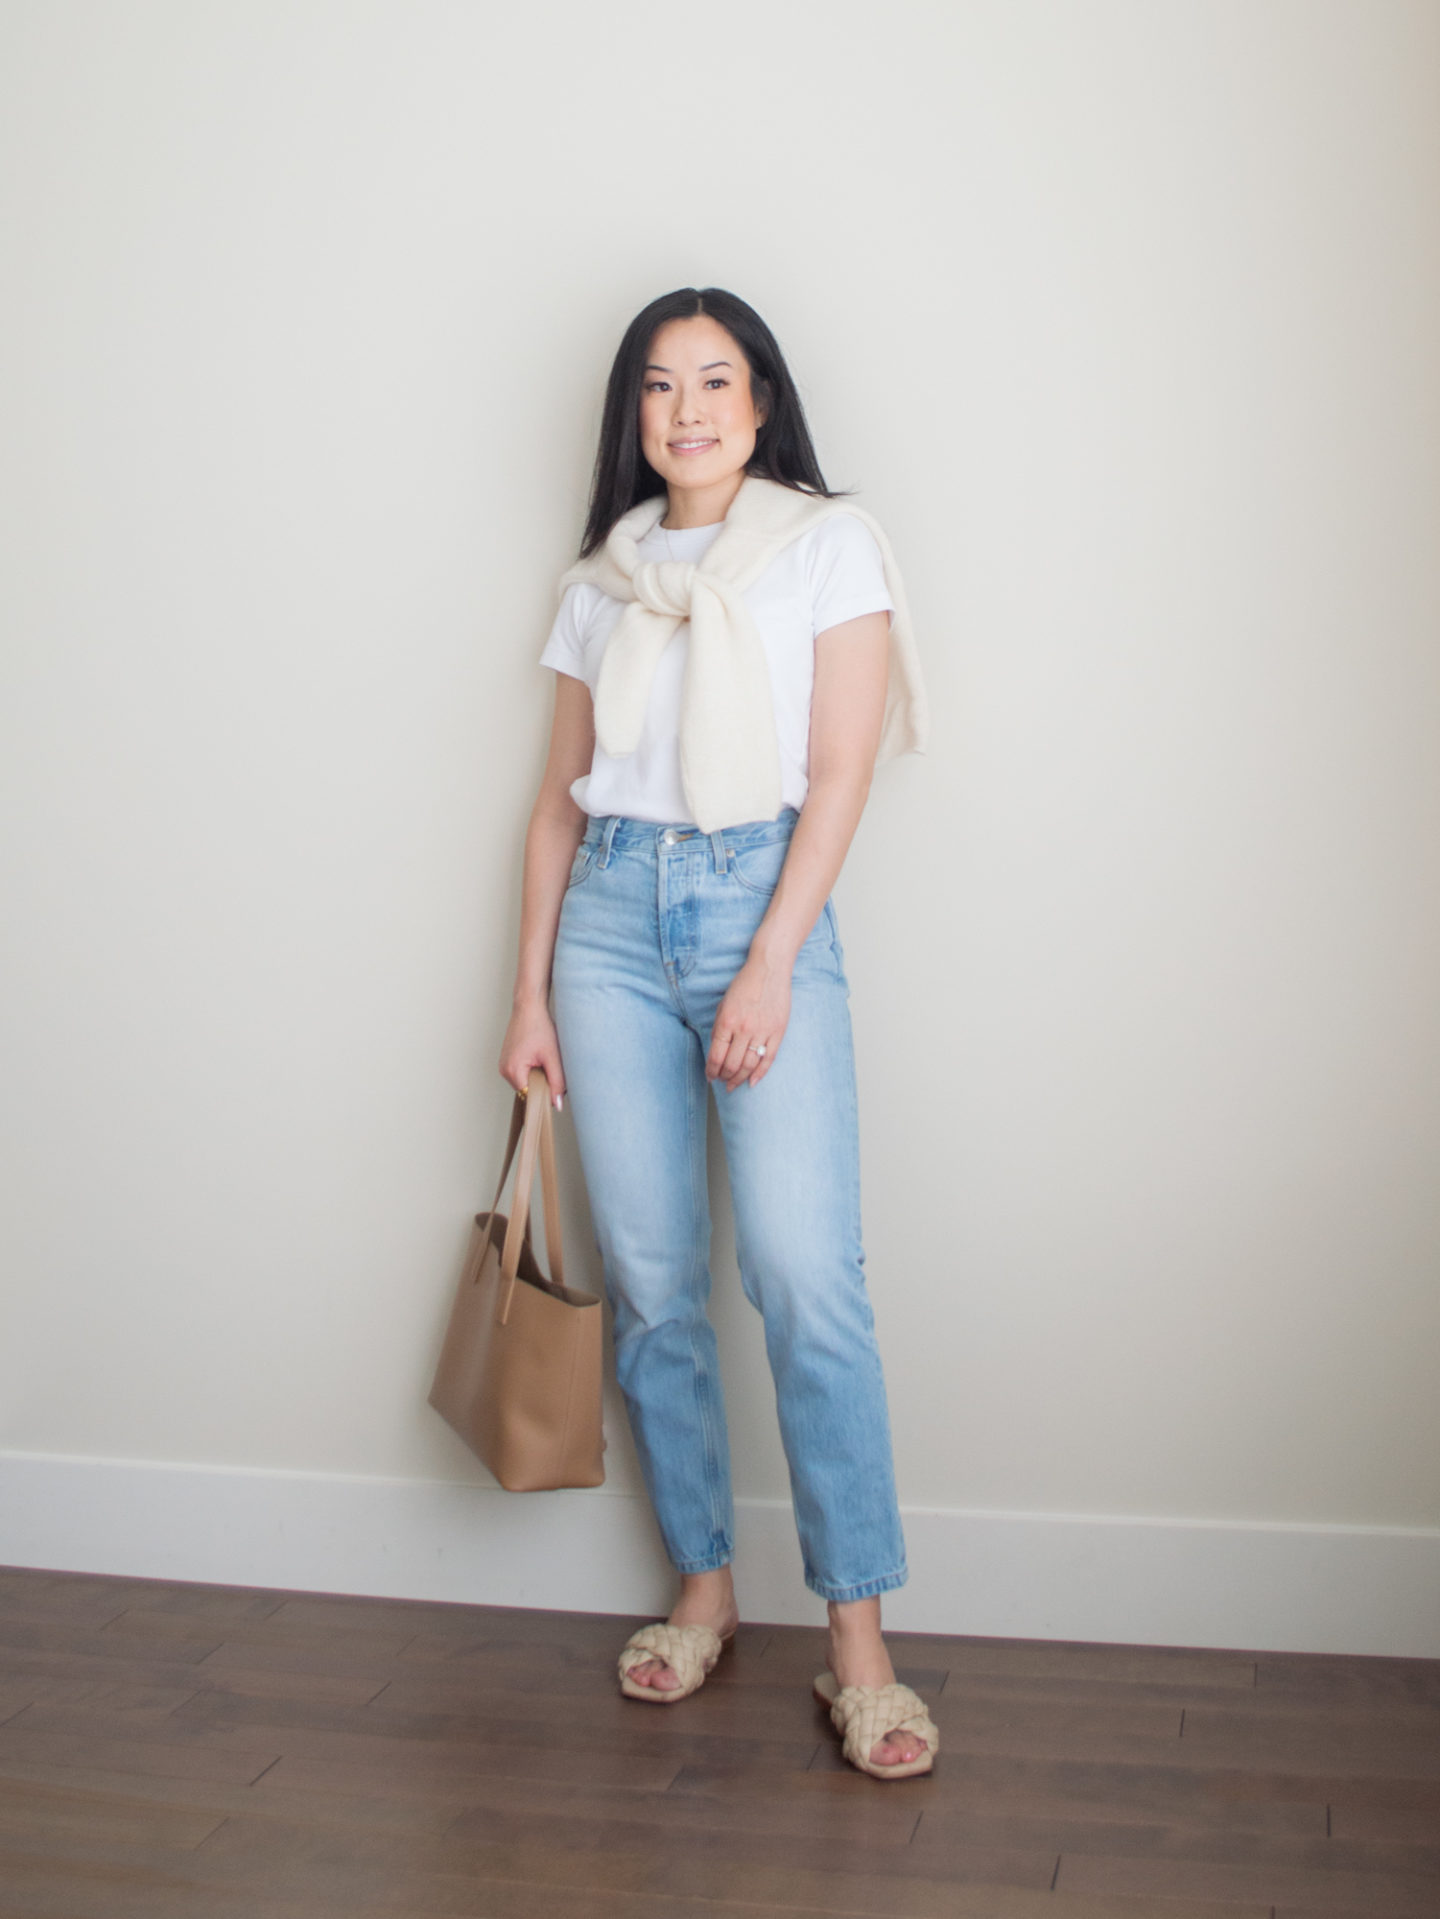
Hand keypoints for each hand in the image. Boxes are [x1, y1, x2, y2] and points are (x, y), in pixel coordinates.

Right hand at [499, 1003, 564, 1109]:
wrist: (529, 1008)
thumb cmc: (539, 1027)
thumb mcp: (553, 1056)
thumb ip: (557, 1082)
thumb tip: (557, 1104)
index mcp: (512, 1070)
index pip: (530, 1096)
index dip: (544, 1093)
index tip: (555, 1084)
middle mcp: (504, 1069)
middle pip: (527, 1090)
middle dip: (541, 1083)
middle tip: (551, 1065)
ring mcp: (504, 1064)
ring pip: (525, 1081)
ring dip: (537, 1075)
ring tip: (543, 1058)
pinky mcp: (507, 1060)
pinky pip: (521, 1073)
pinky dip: (532, 1069)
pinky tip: (538, 1056)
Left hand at [706, 954, 790, 1090]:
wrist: (769, 969)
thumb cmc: (744, 985)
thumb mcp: (723, 1004)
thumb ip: (719, 1028)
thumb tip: (716, 1052)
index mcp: (727, 1021)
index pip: (716, 1056)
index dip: (711, 1071)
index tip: (710, 1076)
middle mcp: (744, 1029)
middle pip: (732, 1065)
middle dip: (724, 1077)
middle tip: (721, 1081)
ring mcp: (762, 1031)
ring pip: (749, 1065)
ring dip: (739, 1079)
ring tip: (733, 1084)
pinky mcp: (778, 1032)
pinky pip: (768, 1059)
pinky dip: (760, 1074)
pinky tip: (752, 1082)